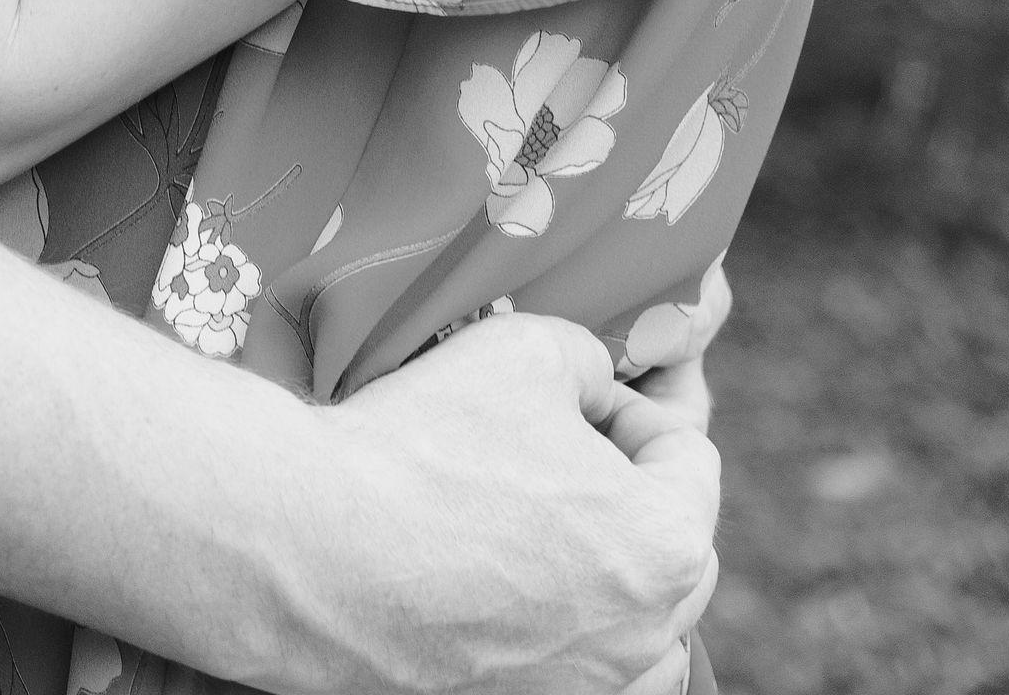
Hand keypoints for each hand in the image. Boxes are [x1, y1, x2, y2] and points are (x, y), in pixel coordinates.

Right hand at [263, 312, 718, 694]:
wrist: (318, 549)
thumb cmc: (427, 445)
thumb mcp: (528, 349)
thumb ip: (590, 361)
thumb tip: (594, 388)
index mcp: (665, 545)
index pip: (690, 455)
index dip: (631, 406)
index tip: (576, 396)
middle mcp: (645, 637)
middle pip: (674, 547)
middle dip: (630, 491)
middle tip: (556, 450)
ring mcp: (587, 688)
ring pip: (642, 628)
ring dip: (613, 574)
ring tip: (539, 526)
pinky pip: (586, 675)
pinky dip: (570, 634)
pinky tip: (513, 589)